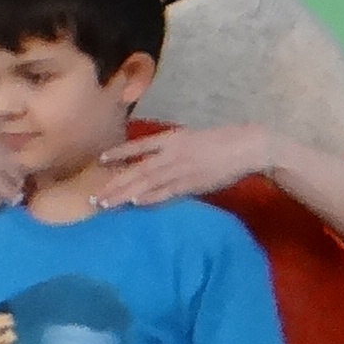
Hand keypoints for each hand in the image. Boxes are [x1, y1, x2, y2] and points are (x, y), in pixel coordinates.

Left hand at [98, 124, 276, 207]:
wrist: (248, 146)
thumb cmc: (223, 142)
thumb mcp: (193, 139)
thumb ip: (173, 149)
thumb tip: (155, 160)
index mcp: (172, 138)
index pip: (139, 146)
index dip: (119, 152)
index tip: (100, 159)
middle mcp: (172, 153)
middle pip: (137, 170)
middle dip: (114, 184)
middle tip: (94, 197)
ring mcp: (181, 169)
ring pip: (146, 183)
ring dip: (125, 194)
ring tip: (106, 204)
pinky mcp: (192, 183)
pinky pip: (166, 192)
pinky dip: (150, 198)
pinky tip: (135, 204)